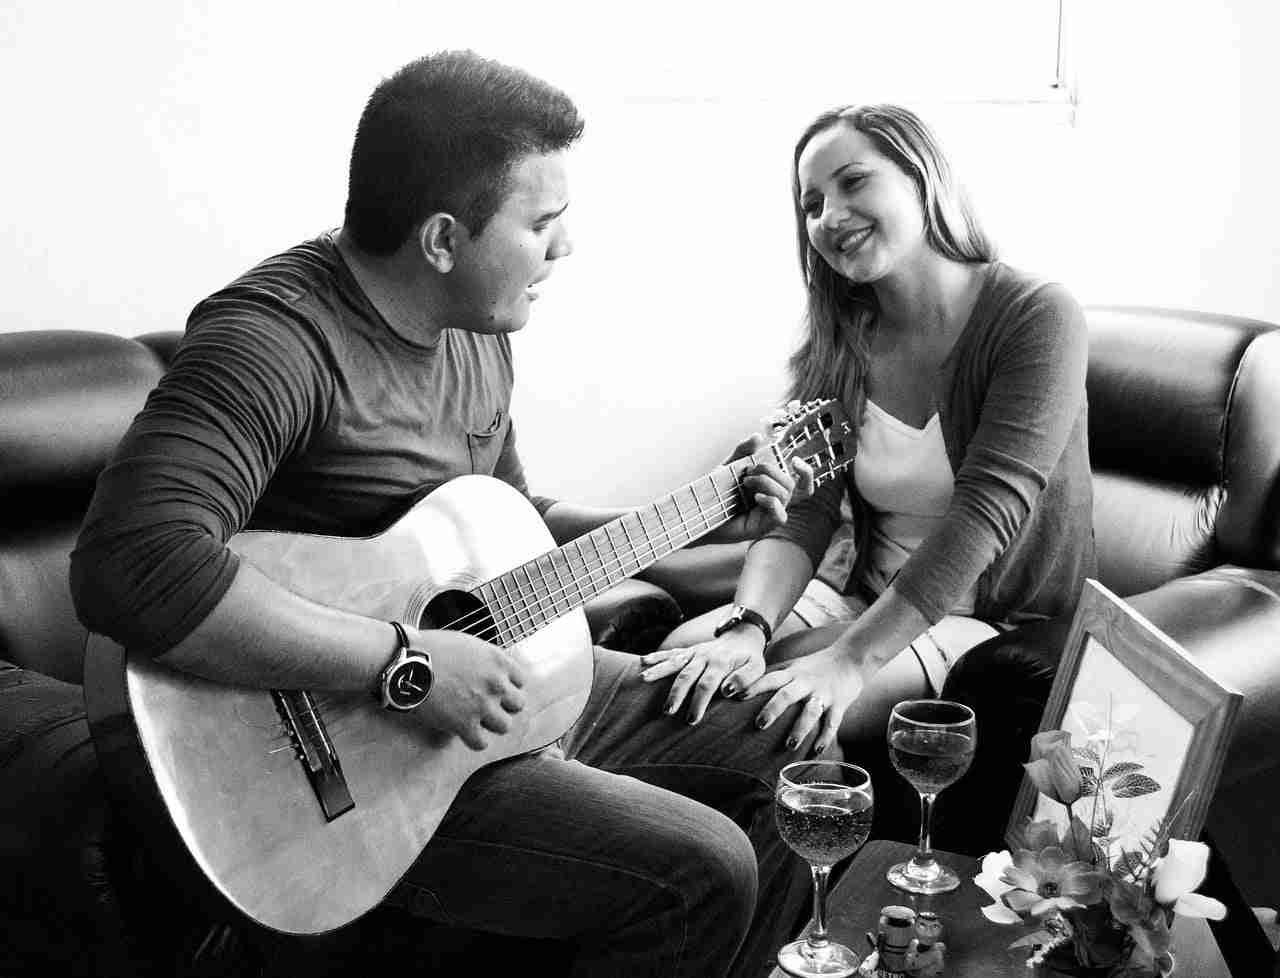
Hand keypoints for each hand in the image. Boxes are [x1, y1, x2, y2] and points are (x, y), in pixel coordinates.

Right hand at [413, 628, 525, 750]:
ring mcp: (482, 705)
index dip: (507, 685)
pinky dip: (473, 740)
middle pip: (518, 704)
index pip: (521, 680)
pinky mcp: (464, 724)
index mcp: (497, 660)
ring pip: (504, 726)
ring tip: (476, 720)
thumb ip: (484, 660)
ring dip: (491, 724)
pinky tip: (463, 732)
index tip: (494, 688)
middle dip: (503, 705)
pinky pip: (481, 743)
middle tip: (486, 705)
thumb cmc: (430, 649)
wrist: (407, 662)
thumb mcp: (467, 644)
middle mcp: (495, 683)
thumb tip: (489, 671)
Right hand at [638, 627, 766, 723]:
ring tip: (644, 680)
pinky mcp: (688, 651)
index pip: (707, 684)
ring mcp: (694, 653)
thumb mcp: (757, 668)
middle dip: (676, 693)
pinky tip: (643, 662)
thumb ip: (745, 679)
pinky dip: (657, 656)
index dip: (699, 701)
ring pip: (674, 662)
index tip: (692, 719)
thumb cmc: (750, 658)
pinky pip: (671, 653)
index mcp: (721, 663)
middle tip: (667, 711)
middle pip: (687, 675)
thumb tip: (728, 691)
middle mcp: (704, 656)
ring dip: (659, 671)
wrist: (743, 635)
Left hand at [712, 433, 813, 541]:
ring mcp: (769, 515)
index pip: (801, 483)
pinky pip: (780, 516)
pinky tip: (757, 497)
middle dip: (769, 471)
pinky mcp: (763, 527)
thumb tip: (758, 436)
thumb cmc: (715, 492)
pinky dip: (771, 502)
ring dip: (766, 483)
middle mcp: (774, 502)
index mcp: (772, 488)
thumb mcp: (729, 467)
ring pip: (785, 495)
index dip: (806, 472)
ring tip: (745, 482)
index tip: (794, 460)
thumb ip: (743, 451)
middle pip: (790, 484)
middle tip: (747, 472)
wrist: (700, 512)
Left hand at [743, 645, 864, 755]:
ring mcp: (823, 694)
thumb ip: (772, 676)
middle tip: (759, 725)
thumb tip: (742, 688)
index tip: (733, 694)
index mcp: (792, 674)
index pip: (768, 678)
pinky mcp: (839, 704)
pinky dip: (825, 737)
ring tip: (789, 745)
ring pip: (810, 712)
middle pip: (787, 695)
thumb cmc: (814, 666)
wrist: (850, 658)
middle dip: (773, 710)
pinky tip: (816, 751)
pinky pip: (833, 722)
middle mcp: (805, 683)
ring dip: (800, 729)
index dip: (751, 685)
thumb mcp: (792, 667)